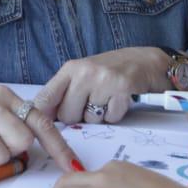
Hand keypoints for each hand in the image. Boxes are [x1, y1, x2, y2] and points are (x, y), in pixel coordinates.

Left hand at [33, 46, 164, 124]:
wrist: (146, 61)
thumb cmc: (111, 70)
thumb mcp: (83, 74)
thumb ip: (64, 92)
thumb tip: (42, 117)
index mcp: (71, 68)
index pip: (45, 97)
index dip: (41, 116)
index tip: (41, 126)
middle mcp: (85, 72)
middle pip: (67, 115)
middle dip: (77, 117)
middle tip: (91, 103)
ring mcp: (103, 80)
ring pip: (89, 119)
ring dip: (98, 116)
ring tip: (107, 99)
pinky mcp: (122, 89)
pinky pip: (109, 118)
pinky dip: (114, 115)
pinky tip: (118, 100)